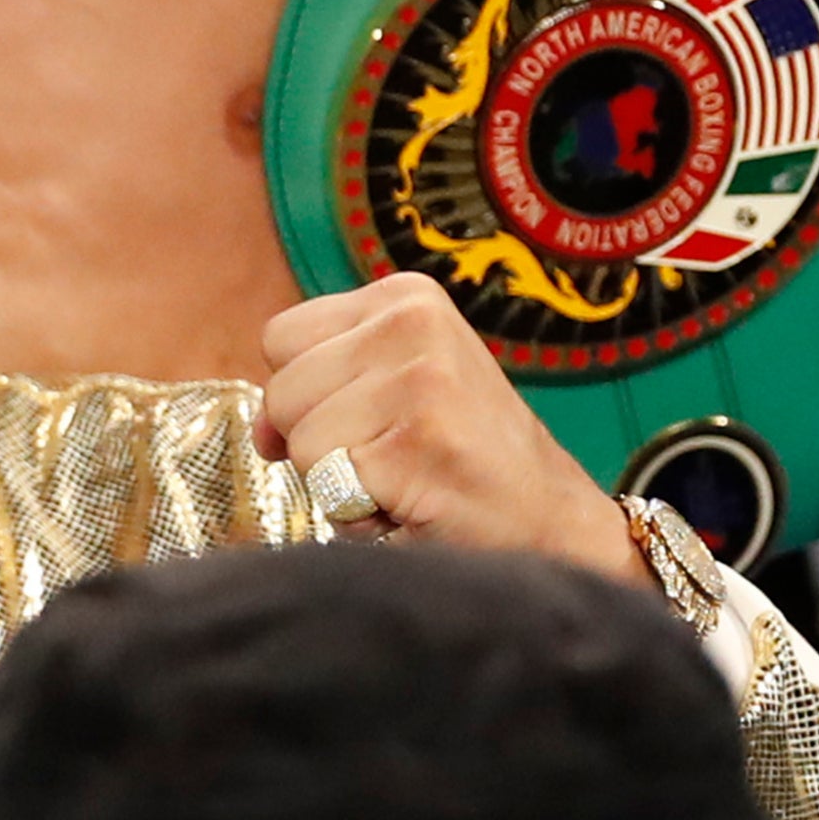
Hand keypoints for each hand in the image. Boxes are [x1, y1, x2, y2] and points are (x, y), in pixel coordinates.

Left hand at [253, 272, 643, 585]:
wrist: (556, 523)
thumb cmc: (465, 461)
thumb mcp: (396, 389)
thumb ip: (322, 387)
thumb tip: (262, 429)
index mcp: (404, 296)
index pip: (281, 338)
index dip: (301, 395)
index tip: (358, 422)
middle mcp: (411, 322)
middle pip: (281, 391)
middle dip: (318, 443)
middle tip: (391, 458)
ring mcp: (418, 380)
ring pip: (300, 442)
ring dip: (339, 483)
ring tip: (405, 480)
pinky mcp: (417, 442)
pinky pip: (329, 486)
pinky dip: (360, 514)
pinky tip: (414, 505)